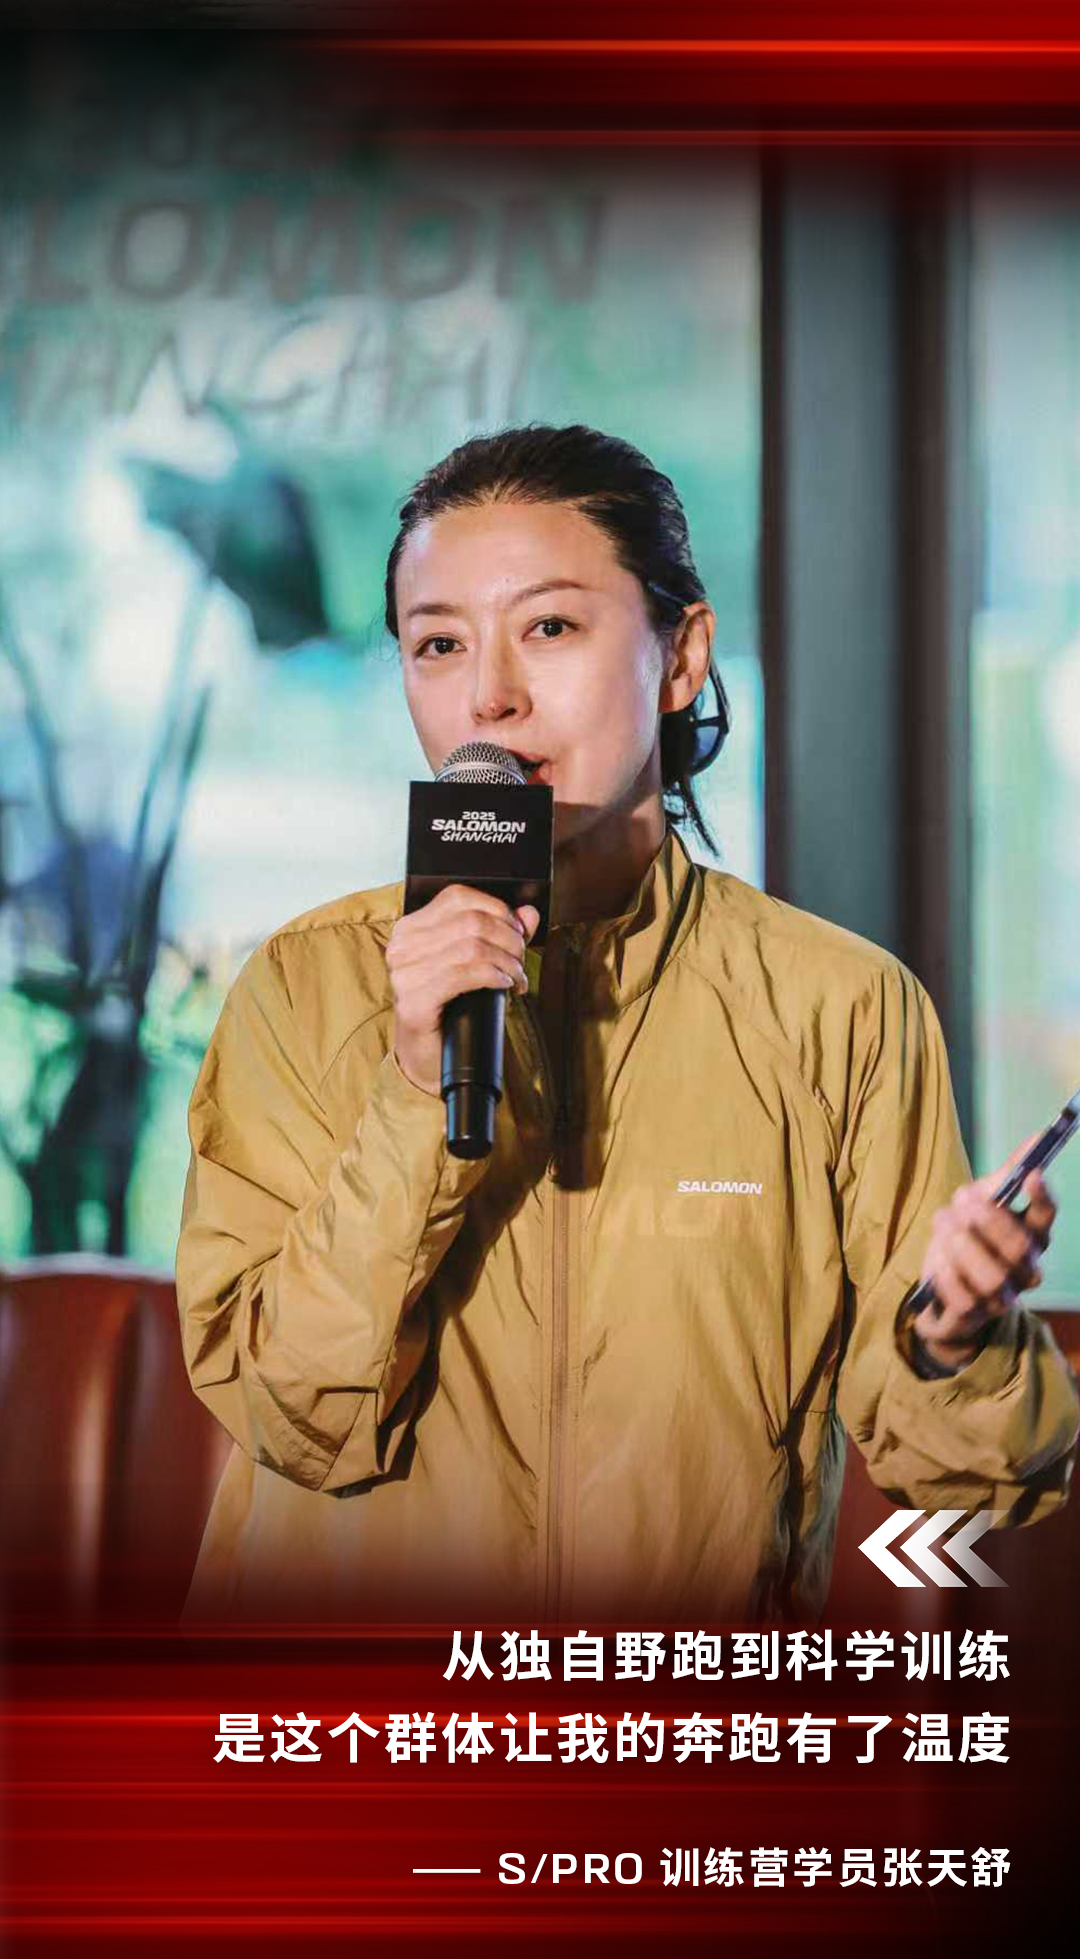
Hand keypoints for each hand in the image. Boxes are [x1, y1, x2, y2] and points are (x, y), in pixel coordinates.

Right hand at [386, 885, 539, 1097]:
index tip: (517, 932)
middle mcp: (402, 946)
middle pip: (471, 922)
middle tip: (520, 960)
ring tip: (515, 977)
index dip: (497, 909)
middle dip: (509, 940)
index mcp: (410, 928)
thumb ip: (500, 934)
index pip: (458, 897)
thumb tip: (528, 912)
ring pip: (473, 947)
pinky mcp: (414, 1002)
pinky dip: (495, 977)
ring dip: (507, 962)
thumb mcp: (475, 963)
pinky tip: (505, 987)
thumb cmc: (449, 1008)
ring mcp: (404, 974)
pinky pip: (466, 975)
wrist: (428, 1056)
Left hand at [913, 1137, 1055, 1370]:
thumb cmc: (968, 1237)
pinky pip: (964, 1297)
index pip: (1046, 1218)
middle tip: (961, 1197)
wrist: (939, 1289)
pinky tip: (938, 1259)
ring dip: (962, 1245)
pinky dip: (947, 1273)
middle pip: (1018, 1247)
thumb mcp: (982, 1201)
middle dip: (988, 1219)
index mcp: (1031, 1237)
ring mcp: (1002, 1295)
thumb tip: (1039, 1136)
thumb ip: (1007, 1173)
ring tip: (943, 1223)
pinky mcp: (975, 1314)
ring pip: (991, 1275)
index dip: (1042, 1198)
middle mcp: (1024, 1269)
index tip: (1031, 1174)